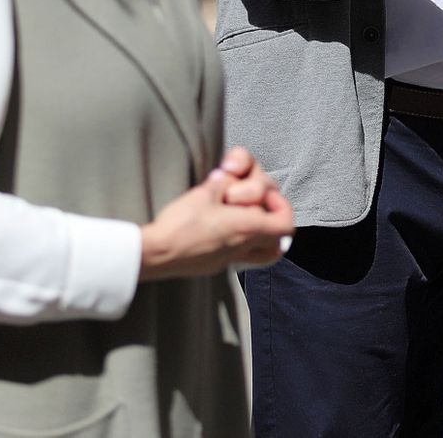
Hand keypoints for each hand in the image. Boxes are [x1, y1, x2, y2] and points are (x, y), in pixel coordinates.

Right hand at [139, 151, 295, 280]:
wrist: (156, 254)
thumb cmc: (181, 224)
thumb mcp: (206, 192)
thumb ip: (224, 181)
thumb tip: (230, 175)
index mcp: (248, 228)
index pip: (286, 224)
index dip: (280, 206)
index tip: (263, 195)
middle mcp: (244, 247)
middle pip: (278, 241)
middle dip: (271, 219)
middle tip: (250, 204)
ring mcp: (230, 260)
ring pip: (263, 254)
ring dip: (261, 235)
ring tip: (243, 216)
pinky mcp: (215, 265)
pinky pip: (241, 257)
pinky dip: (241, 243)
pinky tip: (224, 228)